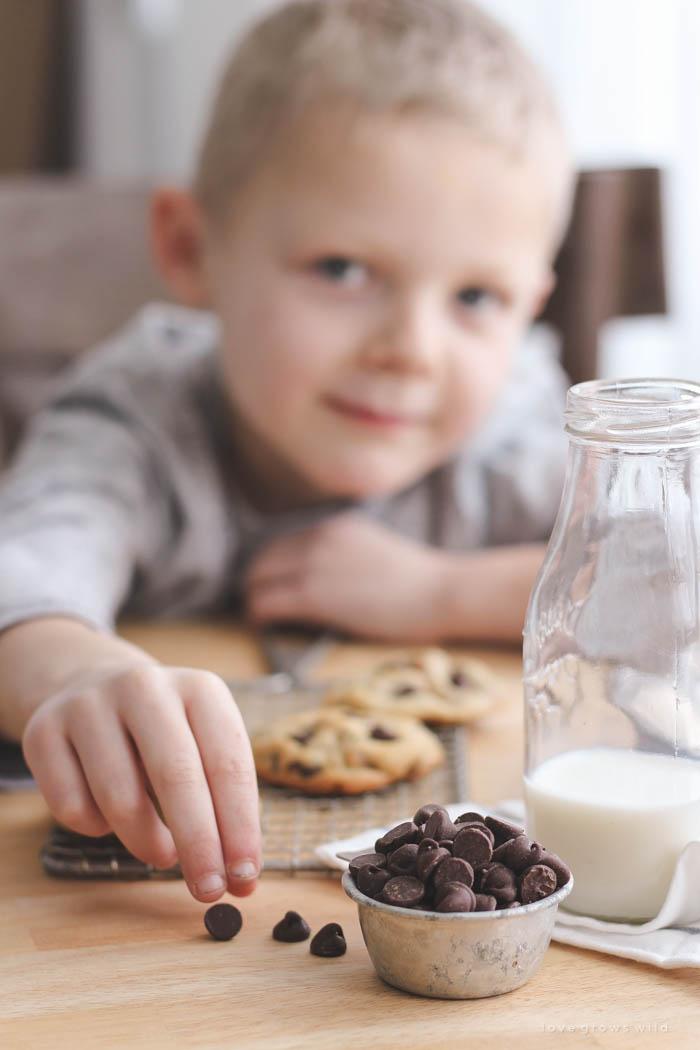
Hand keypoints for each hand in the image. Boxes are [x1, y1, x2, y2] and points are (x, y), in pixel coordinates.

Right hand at [22, 664, 260, 902]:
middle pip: (176, 777)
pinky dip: (96, 828)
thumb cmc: (166, 733)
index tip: (244, 877)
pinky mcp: (42, 731)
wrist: (92, 686)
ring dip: (147, 843)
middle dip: (198, 845)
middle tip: (208, 890)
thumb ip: (225, 806)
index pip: (227, 763)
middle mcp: (144, 686)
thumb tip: (241, 880)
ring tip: (163, 853)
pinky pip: (71, 806)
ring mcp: (88, 705)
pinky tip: (109, 816)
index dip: (239, 826)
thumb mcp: (205, 745)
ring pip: (119, 798)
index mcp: (199, 688)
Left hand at [245, 513, 449, 640]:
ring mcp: (313, 562)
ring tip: (263, 620)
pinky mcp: (313, 593)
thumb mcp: (373, 550)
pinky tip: (265, 628)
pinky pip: (265, 603)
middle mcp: (317, 537)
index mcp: (333, 526)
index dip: (271, 568)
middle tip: (262, 607)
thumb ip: (342, 554)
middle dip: (256, 583)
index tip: (272, 587)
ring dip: (254, 600)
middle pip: (262, 558)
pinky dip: (258, 616)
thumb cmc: (419, 582)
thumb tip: (317, 576)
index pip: (280, 543)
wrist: (441, 591)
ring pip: (256, 579)